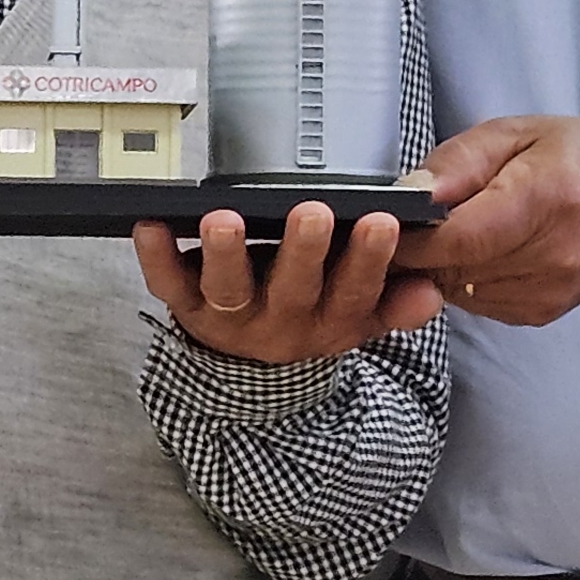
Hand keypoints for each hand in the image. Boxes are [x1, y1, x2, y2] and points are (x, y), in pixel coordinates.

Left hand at [135, 203, 442, 365]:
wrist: (254, 366)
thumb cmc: (315, 311)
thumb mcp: (361, 314)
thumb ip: (396, 303)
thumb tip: (429, 295)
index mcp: (331, 320)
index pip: (355, 293)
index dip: (369, 261)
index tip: (381, 221)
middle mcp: (282, 323)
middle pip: (293, 290)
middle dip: (303, 252)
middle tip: (311, 214)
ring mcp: (232, 317)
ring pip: (228, 290)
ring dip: (226, 254)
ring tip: (224, 221)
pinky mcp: (188, 308)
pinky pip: (169, 284)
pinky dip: (156, 255)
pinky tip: (149, 224)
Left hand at [394, 116, 579, 325]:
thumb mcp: (519, 132)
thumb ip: (459, 161)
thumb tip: (408, 193)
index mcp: (545, 199)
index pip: (457, 238)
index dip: (408, 235)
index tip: (377, 220)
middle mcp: (550, 256)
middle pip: (448, 268)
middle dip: (413, 249)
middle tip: (397, 221)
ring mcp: (545, 292)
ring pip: (454, 289)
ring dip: (437, 263)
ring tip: (446, 227)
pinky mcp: (537, 313)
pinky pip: (473, 301)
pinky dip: (461, 276)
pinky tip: (476, 249)